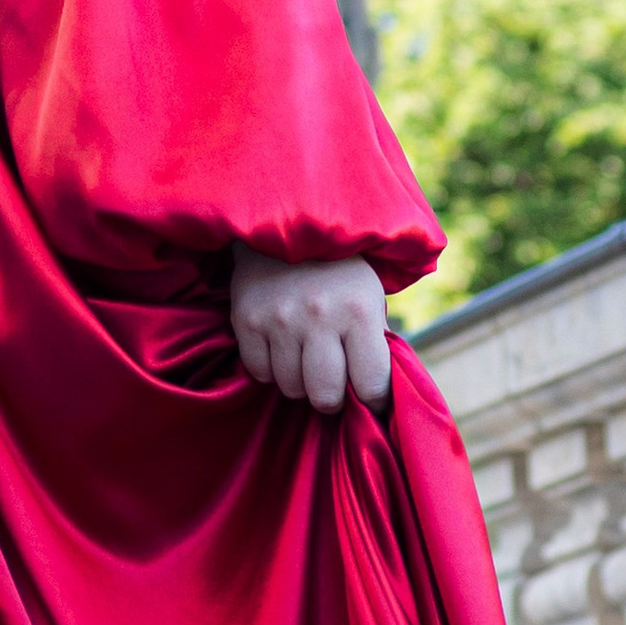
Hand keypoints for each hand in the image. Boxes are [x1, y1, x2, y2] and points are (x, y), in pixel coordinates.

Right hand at [229, 246, 392, 415]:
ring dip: (299, 381)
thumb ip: (374, 344)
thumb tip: (378, 395)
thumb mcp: (370, 299)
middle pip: (325, 396)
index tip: (369, 399)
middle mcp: (319, 316)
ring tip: (304, 357)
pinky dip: (270, 368)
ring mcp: (280, 319)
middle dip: (332, 398)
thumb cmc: (340, 272)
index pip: (371, 384)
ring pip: (290, 387)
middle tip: (332, 384)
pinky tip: (280, 346)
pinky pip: (259, 372)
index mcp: (359, 312)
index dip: (373, 399)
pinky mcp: (247, 320)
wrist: (289, 224)